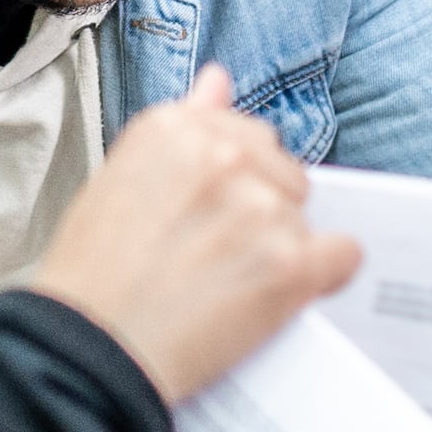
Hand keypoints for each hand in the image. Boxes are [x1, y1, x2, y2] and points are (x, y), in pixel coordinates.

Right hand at [21, 68, 358, 406]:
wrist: (88, 352)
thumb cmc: (93, 275)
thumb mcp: (120, 180)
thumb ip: (184, 126)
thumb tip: (219, 79)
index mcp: (175, 128)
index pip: (247, 135)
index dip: (236, 181)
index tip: (210, 217)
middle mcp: (223, 157)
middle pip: (284, 171)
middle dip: (263, 208)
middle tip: (214, 257)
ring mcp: (260, 209)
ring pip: (304, 218)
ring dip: (279, 249)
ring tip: (223, 286)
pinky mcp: (289, 264)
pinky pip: (343, 255)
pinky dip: (324, 276)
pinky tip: (282, 296)